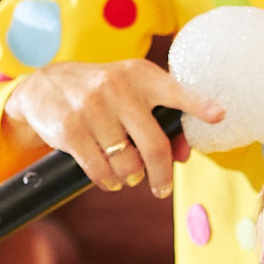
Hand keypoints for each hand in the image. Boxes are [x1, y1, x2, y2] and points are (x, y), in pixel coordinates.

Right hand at [6, 59, 223, 197]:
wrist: (44, 87)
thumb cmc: (101, 96)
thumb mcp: (131, 96)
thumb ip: (161, 120)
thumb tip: (184, 154)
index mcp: (140, 75)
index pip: (175, 91)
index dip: (198, 104)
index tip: (219, 115)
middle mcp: (117, 86)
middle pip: (154, 146)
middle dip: (162, 175)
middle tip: (162, 188)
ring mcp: (91, 106)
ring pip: (127, 164)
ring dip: (129, 178)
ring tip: (125, 174)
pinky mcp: (69, 127)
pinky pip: (100, 170)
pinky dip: (107, 181)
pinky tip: (108, 179)